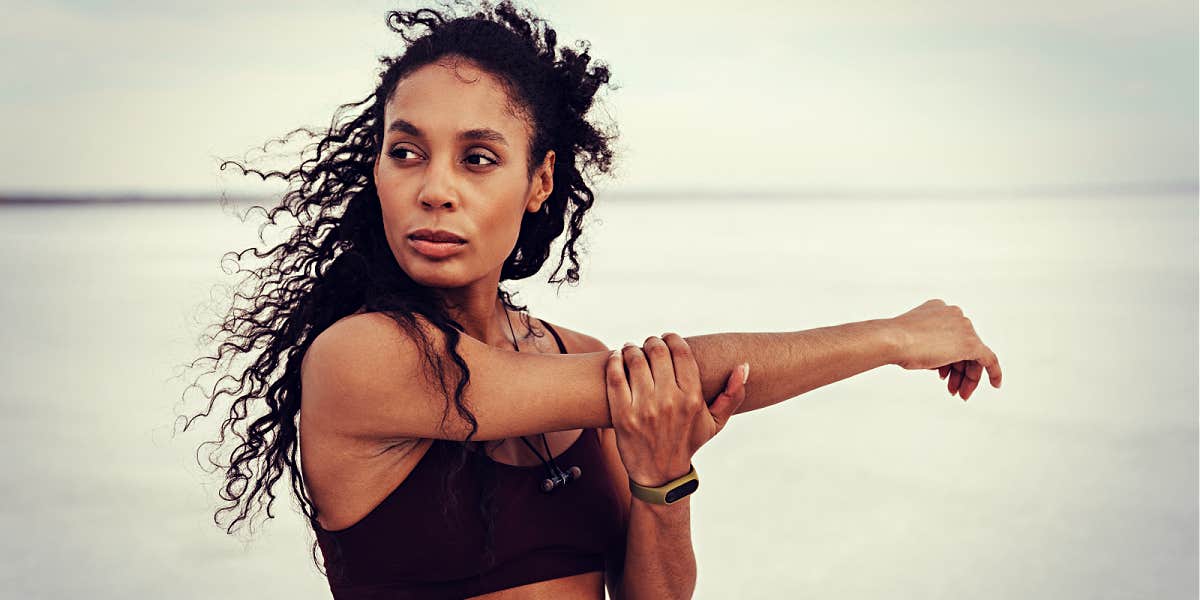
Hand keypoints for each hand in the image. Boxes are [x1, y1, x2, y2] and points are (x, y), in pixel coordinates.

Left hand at [605, 333, 748, 486]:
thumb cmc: (688, 442)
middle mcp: (669, 401)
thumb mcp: (715, 422)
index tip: (667, 338)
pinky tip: (617, 358)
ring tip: (632, 350)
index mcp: (693, 398)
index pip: (681, 352)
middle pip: (657, 351)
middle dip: (652, 342)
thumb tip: (744, 366)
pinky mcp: (623, 415)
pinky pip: (615, 376)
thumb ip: (732, 395)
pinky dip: (614, 361)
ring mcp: (644, 408)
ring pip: (634, 359)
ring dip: (632, 348)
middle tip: (649, 345)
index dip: (672, 338)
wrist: (660, 474)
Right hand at [888, 299, 1002, 400]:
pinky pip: (989, 359)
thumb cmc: (894, 342)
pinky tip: (995, 383)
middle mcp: (954, 314)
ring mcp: (963, 327)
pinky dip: (993, 372)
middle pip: (963, 347)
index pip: (951, 337)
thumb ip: (929, 345)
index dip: (948, 359)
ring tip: (959, 393)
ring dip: (966, 377)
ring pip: (972, 356)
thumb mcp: (913, 340)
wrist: (892, 340)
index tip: (942, 374)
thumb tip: (937, 362)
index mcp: (938, 308)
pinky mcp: (970, 343)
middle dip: (959, 370)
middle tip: (954, 389)